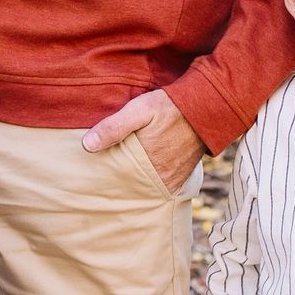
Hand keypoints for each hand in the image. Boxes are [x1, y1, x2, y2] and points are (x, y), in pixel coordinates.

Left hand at [80, 87, 206, 192]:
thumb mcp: (140, 109)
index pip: (115, 177)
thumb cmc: (170, 107)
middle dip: (115, 181)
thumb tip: (87, 145)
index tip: (90, 172)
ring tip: (119, 174)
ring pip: (142, 187)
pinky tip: (138, 174)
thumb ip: (114, 126)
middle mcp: (158, 177)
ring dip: (131, 182)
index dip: (102, 174)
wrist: (206, 109)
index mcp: (144, 162)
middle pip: (128, 185)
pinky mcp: (179, 179)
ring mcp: (170, 180)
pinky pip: (157, 187)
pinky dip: (147, 183)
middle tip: (100, 177)